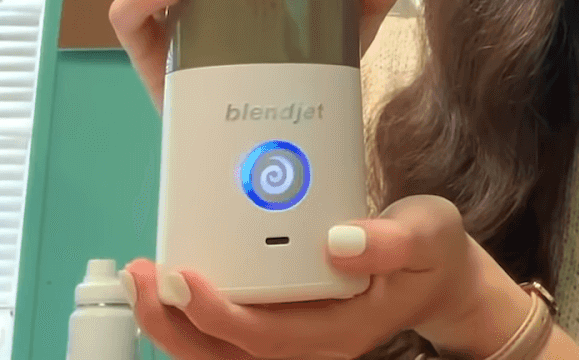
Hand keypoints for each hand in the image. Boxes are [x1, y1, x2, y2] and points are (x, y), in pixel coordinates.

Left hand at [119, 195, 529, 359]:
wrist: (439, 277)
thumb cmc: (432, 254)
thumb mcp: (429, 231)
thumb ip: (392, 239)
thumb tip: (337, 241)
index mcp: (341, 331)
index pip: (267, 336)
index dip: (218, 313)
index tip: (183, 277)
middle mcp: (309, 346)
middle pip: (227, 355)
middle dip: (174, 323)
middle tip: (141, 275)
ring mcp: (292, 340)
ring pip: (218, 353)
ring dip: (171, 323)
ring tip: (139, 279)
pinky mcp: (280, 325)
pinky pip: (224, 336)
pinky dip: (188, 315)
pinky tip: (165, 283)